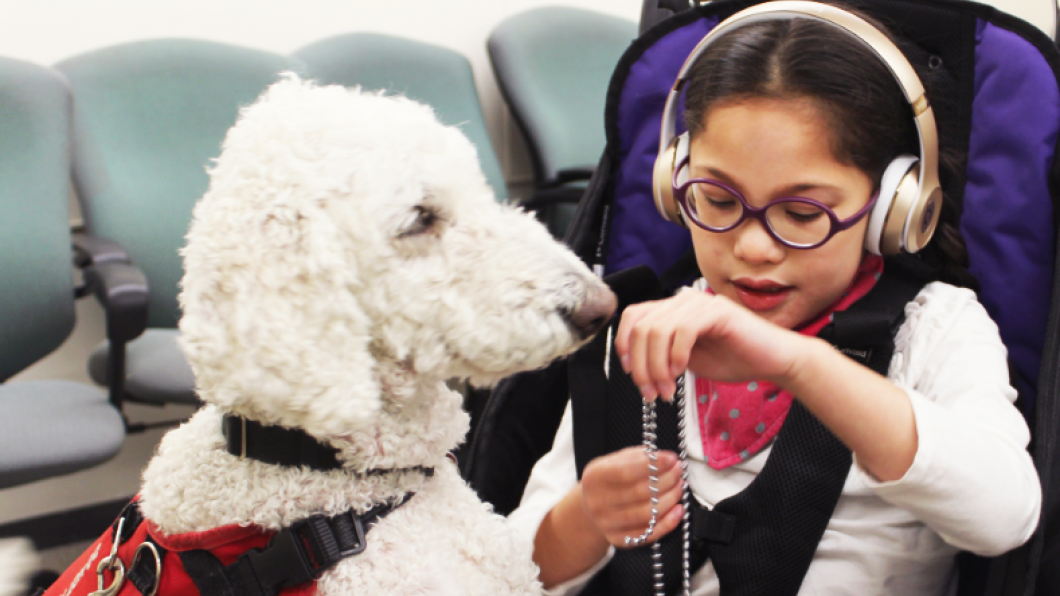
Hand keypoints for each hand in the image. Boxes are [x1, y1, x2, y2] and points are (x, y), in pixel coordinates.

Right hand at [580, 446, 683, 547]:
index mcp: (594, 477)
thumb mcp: (614, 461)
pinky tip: (679, 509)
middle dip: (666, 480)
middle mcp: (597, 502)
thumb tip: (666, 459)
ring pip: (647, 514)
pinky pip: (648, 534)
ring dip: (670, 499)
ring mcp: (607, 523)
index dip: (653, 465)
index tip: (672, 459)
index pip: (626, 471)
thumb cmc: (609, 480)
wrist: (592, 507)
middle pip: (640, 493)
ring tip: (680, 487)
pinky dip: (668, 523)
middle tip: (679, 471)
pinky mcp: (618, 539)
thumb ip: (637, 457)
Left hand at [614, 290, 806, 399]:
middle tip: (650, 392)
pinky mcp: (717, 311)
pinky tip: (683, 373)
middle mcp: (683, 300)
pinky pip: (683, 331)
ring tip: (667, 390)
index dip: (624, 344)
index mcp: (673, 309)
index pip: (632, 316)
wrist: (772, 360)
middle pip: (641, 327)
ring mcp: (700, 303)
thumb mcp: (684, 358)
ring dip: (657, 366)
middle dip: (640, 366)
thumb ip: (660, 354)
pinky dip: (676, 356)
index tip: (630, 373)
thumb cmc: (733, 359)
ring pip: (658, 330)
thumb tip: (633, 365)